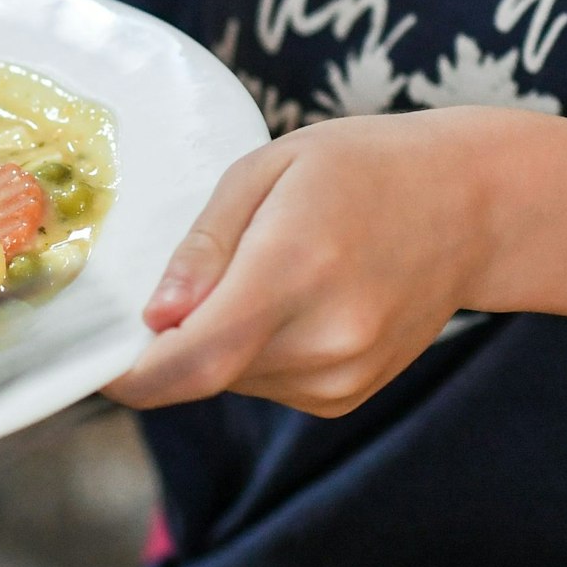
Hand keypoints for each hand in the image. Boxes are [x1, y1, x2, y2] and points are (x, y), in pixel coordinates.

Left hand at [103, 109, 505, 416]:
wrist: (472, 206)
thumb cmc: (360, 170)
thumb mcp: (265, 172)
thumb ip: (202, 247)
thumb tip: (155, 317)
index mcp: (294, 271)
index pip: (192, 359)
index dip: (129, 375)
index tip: (94, 361)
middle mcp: (324, 337)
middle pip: (201, 372)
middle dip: (170, 340)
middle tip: (190, 281)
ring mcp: (342, 375)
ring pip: (228, 381)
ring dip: (215, 343)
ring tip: (265, 276)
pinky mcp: (347, 396)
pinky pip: (263, 386)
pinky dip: (253, 354)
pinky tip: (293, 303)